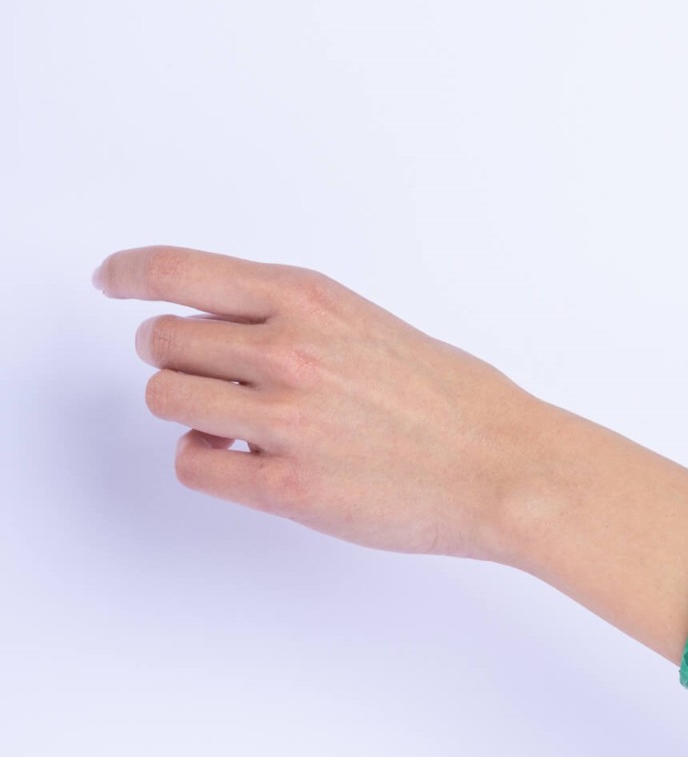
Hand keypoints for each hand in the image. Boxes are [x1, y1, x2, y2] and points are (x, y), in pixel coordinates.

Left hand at [95, 244, 541, 559]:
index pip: (179, 270)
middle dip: (174, 361)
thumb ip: (298, 322)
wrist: (507, 468)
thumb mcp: (371, 326)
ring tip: (230, 427)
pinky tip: (239, 460)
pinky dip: (203, 461)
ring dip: (186, 413)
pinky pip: (193, 465)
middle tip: (203, 380)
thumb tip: (231, 335)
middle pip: (163, 341)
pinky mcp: (286, 485)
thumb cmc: (459, 403)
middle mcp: (287, 350)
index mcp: (309, 300)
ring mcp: (284, 420)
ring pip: (165, 401)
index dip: (129, 275)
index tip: (112, 281)